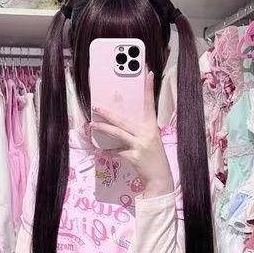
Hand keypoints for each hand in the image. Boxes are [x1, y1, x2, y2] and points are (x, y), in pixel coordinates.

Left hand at [90, 71, 173, 197]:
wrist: (160, 179)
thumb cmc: (155, 159)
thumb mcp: (152, 141)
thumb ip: (140, 132)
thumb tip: (124, 124)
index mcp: (152, 127)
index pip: (150, 104)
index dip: (149, 88)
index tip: (148, 73)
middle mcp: (147, 134)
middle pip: (124, 120)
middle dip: (109, 113)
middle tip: (96, 107)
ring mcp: (140, 145)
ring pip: (118, 133)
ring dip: (104, 129)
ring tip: (92, 125)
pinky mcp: (134, 156)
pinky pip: (117, 152)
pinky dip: (109, 152)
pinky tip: (101, 151)